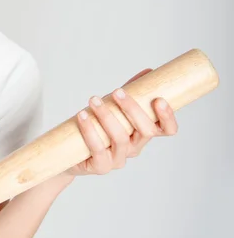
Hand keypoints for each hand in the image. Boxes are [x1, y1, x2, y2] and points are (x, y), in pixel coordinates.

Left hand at [63, 68, 178, 176]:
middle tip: (116, 91)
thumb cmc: (96, 125)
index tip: (158, 100)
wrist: (70, 151)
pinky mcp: (101, 166)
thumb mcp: (114, 107)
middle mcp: (134, 147)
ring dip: (107, 116)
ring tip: (93, 100)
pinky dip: (90, 130)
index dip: (168, 117)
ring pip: (120, 138)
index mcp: (142, 133)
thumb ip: (131, 91)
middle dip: (132, 109)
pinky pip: (98, 149)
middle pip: (145, 131)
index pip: (166, 130)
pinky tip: (82, 116)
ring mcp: (119, 159)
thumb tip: (149, 71)